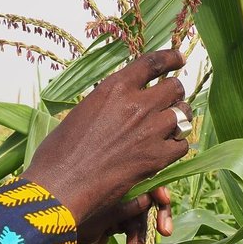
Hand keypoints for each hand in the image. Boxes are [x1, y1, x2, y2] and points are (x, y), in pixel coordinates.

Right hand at [19, 49, 191, 227]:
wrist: (61, 185)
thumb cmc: (59, 152)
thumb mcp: (81, 112)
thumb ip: (107, 103)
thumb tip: (118, 104)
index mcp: (114, 88)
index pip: (153, 62)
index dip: (171, 58)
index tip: (179, 59)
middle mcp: (137, 104)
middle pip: (175, 87)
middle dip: (174, 93)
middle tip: (169, 102)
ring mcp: (150, 131)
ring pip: (183, 114)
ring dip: (178, 118)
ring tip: (169, 126)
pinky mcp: (156, 158)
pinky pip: (182, 145)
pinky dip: (176, 145)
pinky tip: (165, 149)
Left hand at [78, 185, 173, 243]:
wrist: (50, 233)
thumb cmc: (70, 215)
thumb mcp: (99, 211)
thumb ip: (125, 206)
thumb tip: (148, 200)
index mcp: (114, 178)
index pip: (142, 178)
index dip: (156, 188)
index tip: (162, 199)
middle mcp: (116, 189)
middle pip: (147, 198)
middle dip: (157, 215)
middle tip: (165, 230)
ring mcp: (114, 206)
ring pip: (140, 218)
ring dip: (143, 236)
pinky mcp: (111, 224)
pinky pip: (131, 231)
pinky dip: (134, 242)